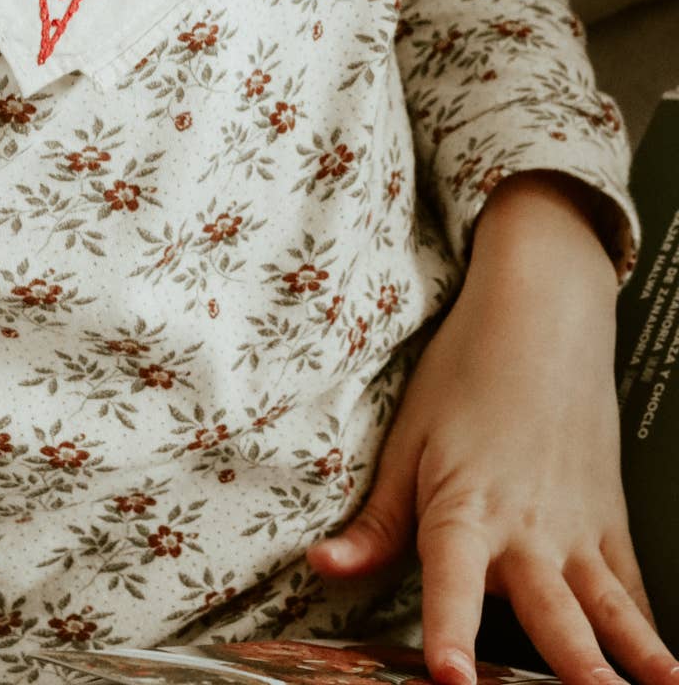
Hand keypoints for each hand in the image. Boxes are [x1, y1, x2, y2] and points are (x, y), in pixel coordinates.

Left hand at [305, 174, 677, 684]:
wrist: (539, 320)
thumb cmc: (466, 374)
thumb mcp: (408, 440)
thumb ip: (375, 521)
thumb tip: (323, 567)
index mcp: (466, 509)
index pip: (452, 584)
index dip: (450, 632)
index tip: (452, 678)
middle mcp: (526, 531)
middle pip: (550, 614)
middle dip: (569, 668)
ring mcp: (576, 531)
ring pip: (608, 611)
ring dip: (630, 657)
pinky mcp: (609, 523)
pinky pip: (631, 589)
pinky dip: (648, 631)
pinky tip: (665, 672)